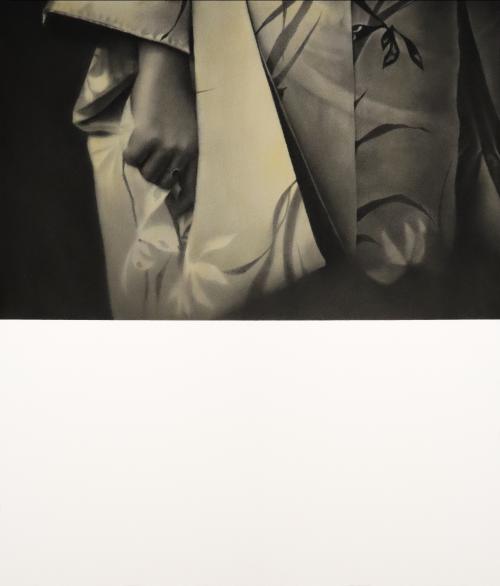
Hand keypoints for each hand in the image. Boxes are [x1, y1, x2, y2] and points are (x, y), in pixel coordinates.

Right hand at [124, 41, 197, 213]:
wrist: (166, 72)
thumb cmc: (177, 102)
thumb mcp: (189, 133)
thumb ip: (183, 155)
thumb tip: (170, 184)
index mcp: (196, 153)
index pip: (191, 189)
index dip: (182, 204)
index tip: (175, 212)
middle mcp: (183, 152)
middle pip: (162, 183)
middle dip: (154, 175)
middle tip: (150, 160)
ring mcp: (165, 145)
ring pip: (147, 174)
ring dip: (142, 163)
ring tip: (144, 147)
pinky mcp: (146, 137)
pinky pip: (132, 159)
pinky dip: (130, 152)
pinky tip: (135, 139)